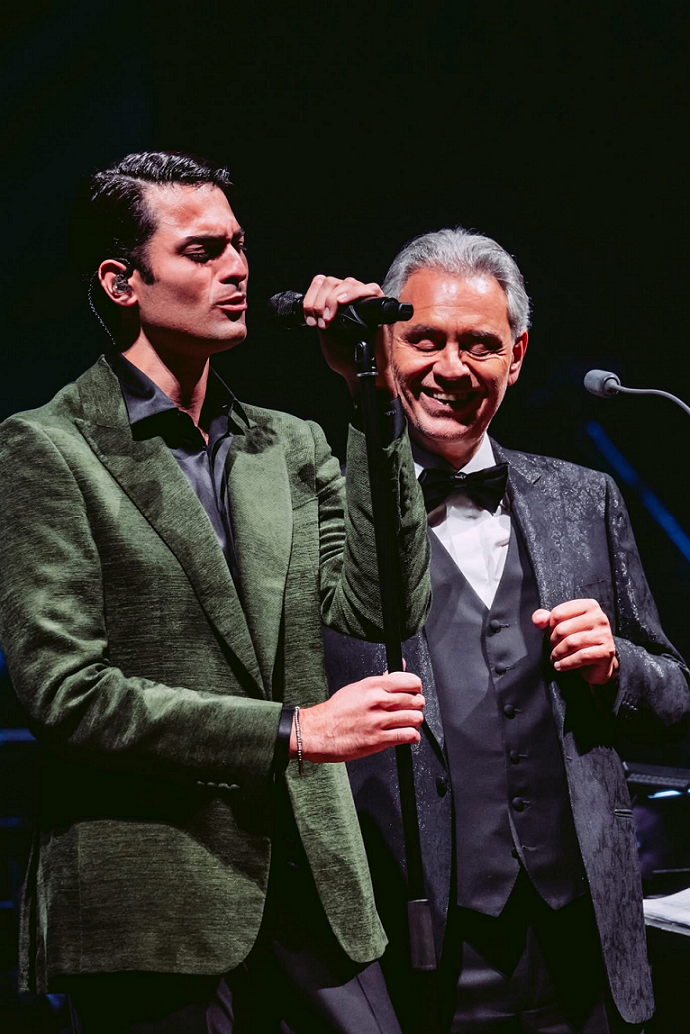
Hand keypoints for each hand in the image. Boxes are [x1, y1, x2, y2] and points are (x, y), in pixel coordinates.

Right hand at [291, 671, 424, 762]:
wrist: (318, 731)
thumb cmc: (335, 711)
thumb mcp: (358, 688)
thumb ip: (381, 680)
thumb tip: (398, 669)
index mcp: (373, 685)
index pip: (410, 682)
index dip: (416, 688)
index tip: (414, 692)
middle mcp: (378, 701)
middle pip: (416, 700)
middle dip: (416, 706)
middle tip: (410, 709)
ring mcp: (379, 721)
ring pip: (415, 718)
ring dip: (414, 722)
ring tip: (407, 723)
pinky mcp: (378, 740)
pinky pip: (408, 736)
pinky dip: (412, 737)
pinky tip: (406, 735)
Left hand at [302, 274, 384, 395]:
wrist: (359, 373)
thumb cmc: (345, 358)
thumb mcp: (325, 334)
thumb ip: (321, 316)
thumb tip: (315, 301)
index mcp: (338, 304)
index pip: (322, 283)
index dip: (311, 296)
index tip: (308, 318)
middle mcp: (353, 299)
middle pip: (332, 281)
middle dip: (320, 300)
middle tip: (319, 320)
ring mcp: (367, 301)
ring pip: (348, 282)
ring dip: (333, 299)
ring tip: (329, 318)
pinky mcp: (381, 307)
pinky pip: (371, 289)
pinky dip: (354, 293)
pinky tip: (342, 304)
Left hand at [532, 600, 618, 685]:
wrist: (597, 664)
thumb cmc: (578, 642)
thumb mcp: (559, 627)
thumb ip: (545, 619)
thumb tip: (538, 620)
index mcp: (588, 606)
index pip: (558, 613)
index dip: (548, 627)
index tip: (550, 636)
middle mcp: (599, 617)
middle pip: (563, 629)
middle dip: (552, 642)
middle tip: (552, 650)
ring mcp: (605, 634)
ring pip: (571, 643)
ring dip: (558, 654)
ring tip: (555, 658)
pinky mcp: (606, 651)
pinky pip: (581, 656)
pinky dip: (566, 663)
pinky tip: (560, 665)